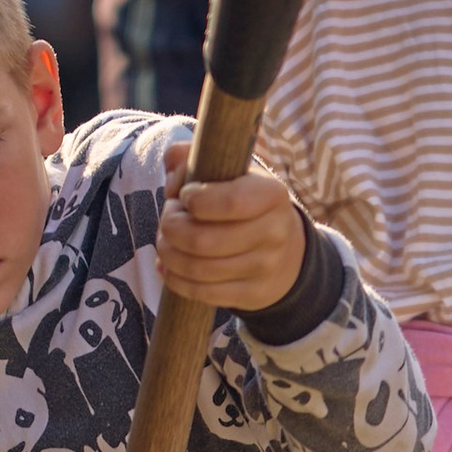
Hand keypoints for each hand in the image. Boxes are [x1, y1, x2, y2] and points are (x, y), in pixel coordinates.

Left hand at [157, 142, 304, 314]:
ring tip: (165, 242)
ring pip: (198, 268)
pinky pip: (201, 293)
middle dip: (170, 228)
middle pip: (202, 240)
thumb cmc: (245, 206)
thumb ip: (193, 157)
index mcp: (271, 194)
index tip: (183, 196)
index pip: (229, 201)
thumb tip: (172, 168)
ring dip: (168, 254)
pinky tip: (167, 267)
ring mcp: (265, 267)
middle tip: (167, 220)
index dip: (193, 200)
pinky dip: (175, 279)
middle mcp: (274, 232)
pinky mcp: (253, 295)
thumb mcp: (230, 173)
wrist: (286, 253)